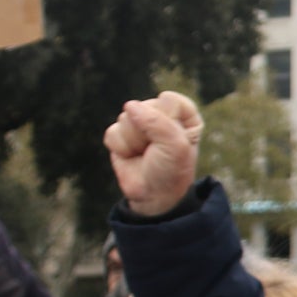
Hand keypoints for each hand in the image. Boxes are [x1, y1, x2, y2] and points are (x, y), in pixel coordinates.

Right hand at [103, 92, 205, 216]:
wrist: (153, 196)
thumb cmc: (171, 170)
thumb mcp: (175, 145)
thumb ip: (156, 121)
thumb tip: (129, 106)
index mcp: (183, 115)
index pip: (170, 100)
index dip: (168, 122)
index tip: (174, 140)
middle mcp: (161, 115)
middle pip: (146, 106)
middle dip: (149, 132)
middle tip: (157, 151)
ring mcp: (138, 123)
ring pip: (126, 118)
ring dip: (135, 141)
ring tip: (145, 154)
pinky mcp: (120, 134)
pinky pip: (113, 132)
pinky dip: (122, 148)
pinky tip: (131, 156)